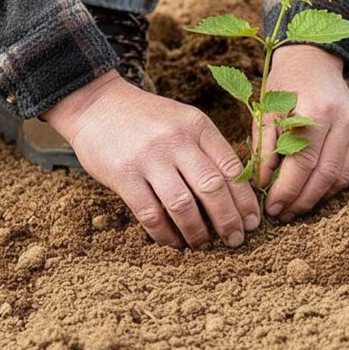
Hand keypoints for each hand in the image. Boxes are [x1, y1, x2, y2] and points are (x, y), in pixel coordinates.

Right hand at [43, 70, 259, 248]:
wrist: (96, 104)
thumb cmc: (144, 119)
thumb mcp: (181, 120)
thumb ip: (204, 148)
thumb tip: (234, 193)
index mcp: (196, 126)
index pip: (231, 168)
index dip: (245, 200)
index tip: (252, 221)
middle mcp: (176, 140)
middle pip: (212, 188)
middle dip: (228, 221)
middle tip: (235, 240)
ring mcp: (148, 158)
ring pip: (183, 205)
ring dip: (197, 232)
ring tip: (203, 245)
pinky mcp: (123, 175)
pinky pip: (150, 214)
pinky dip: (165, 234)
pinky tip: (173, 242)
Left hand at [253, 45, 348, 221]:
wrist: (314, 61)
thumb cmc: (284, 85)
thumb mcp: (266, 111)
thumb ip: (264, 147)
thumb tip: (262, 184)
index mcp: (317, 112)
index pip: (303, 162)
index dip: (287, 190)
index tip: (272, 208)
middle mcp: (343, 121)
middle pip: (325, 174)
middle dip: (302, 200)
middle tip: (282, 215)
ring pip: (341, 177)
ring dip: (317, 198)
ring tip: (294, 209)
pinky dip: (331, 187)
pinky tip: (312, 195)